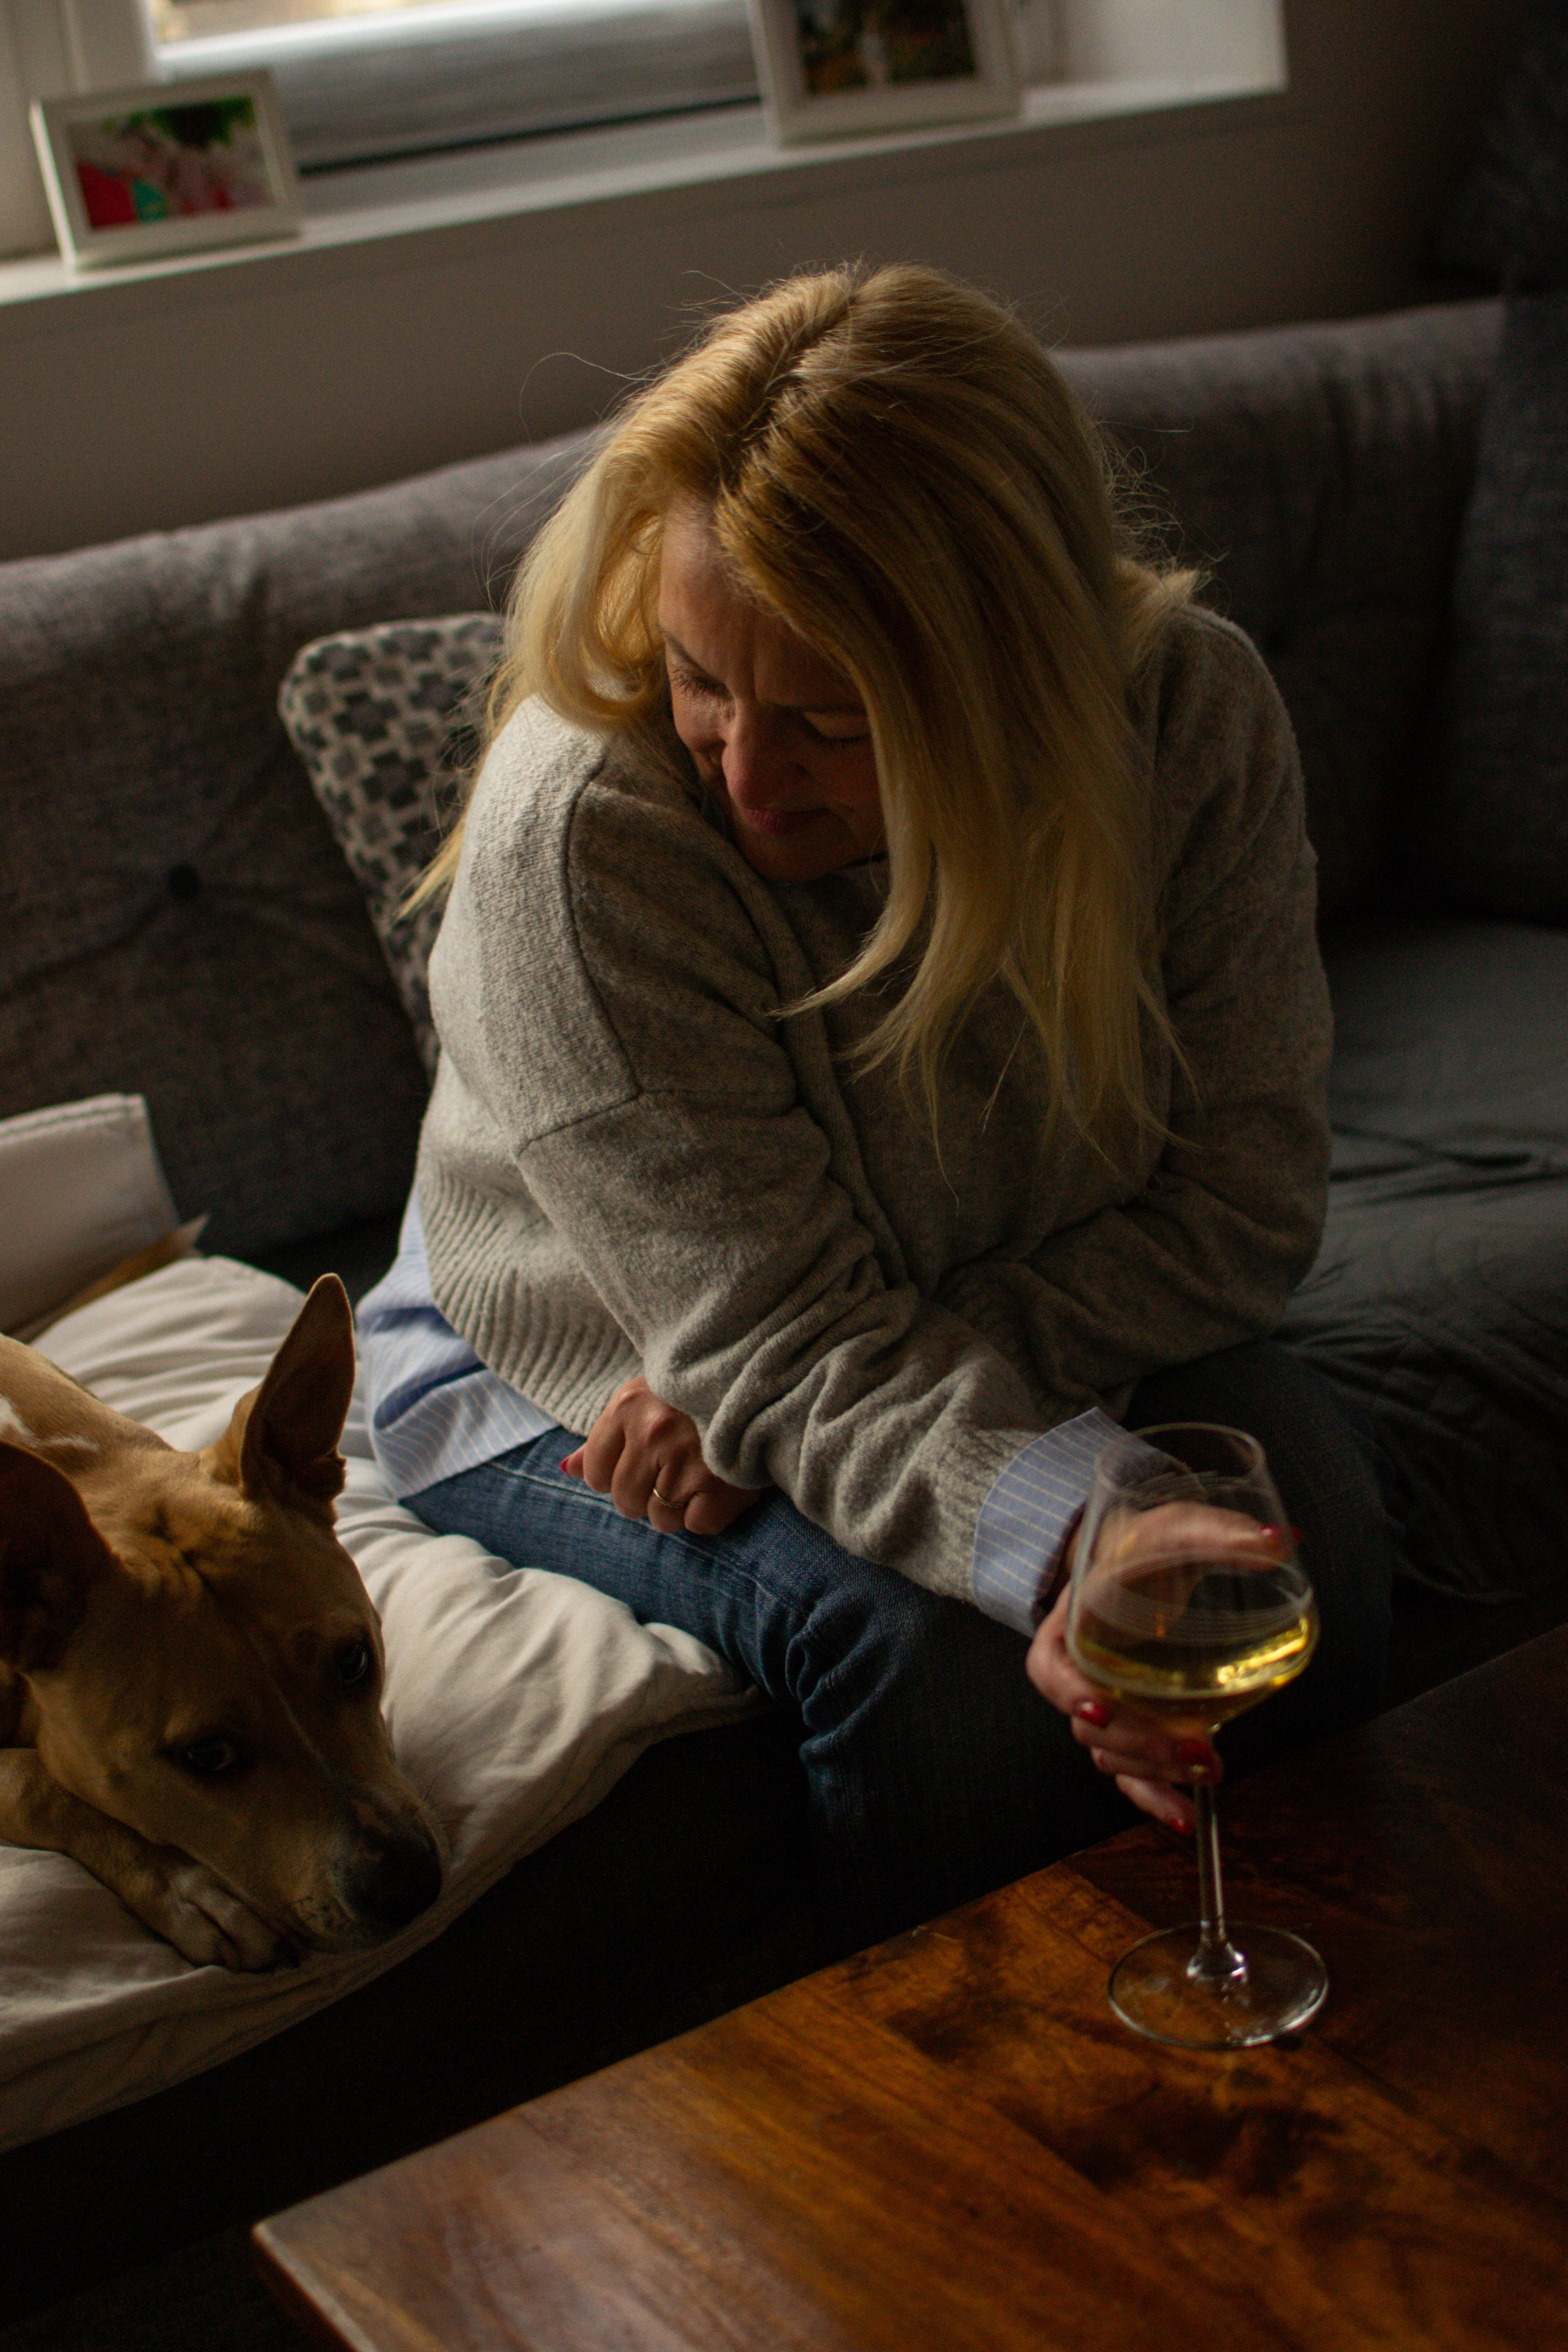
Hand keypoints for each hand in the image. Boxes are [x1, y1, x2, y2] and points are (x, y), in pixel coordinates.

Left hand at [560, 1376, 764, 1536]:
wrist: (767, 1383)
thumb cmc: (697, 1396)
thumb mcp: (646, 1399)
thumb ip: (605, 1437)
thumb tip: (567, 1469)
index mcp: (627, 1406)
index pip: (596, 1474)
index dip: (618, 1475)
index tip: (645, 1463)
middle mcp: (651, 1433)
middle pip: (625, 1502)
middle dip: (648, 1496)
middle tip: (678, 1471)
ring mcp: (684, 1460)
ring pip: (660, 1519)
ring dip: (680, 1507)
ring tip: (701, 1475)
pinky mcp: (717, 1485)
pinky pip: (696, 1525)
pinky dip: (709, 1513)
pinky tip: (721, 1484)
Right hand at [1025, 1504, 1291, 1832]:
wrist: (1136, 1560)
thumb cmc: (1147, 1545)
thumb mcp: (1177, 1528)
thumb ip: (1222, 1532)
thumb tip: (1281, 1540)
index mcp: (1073, 1622)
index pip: (1050, 1666)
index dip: (1067, 1693)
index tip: (1097, 1708)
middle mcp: (1080, 1669)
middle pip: (1089, 1725)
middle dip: (1140, 1743)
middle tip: (1194, 1745)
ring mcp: (1105, 1701)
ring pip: (1111, 1754)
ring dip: (1155, 1770)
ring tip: (1208, 1768)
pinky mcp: (1132, 1723)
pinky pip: (1131, 1772)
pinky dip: (1154, 1797)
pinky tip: (1184, 1817)